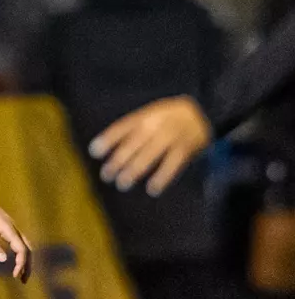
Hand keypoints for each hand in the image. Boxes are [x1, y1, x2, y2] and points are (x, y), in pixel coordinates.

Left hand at [0, 202, 31, 282]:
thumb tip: (3, 260)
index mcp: (9, 231)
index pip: (21, 250)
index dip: (20, 264)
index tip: (15, 275)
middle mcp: (15, 230)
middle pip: (28, 250)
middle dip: (28, 265)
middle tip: (23, 280)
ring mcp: (13, 228)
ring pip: (26, 246)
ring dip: (26, 260)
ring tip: (22, 274)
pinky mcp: (10, 228)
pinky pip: (21, 243)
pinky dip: (22, 253)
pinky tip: (17, 260)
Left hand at [88, 96, 211, 196]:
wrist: (204, 110)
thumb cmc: (168, 117)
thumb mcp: (149, 114)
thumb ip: (130, 129)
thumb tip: (103, 147)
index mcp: (145, 116)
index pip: (122, 127)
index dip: (108, 139)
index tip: (94, 152)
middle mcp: (156, 125)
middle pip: (134, 144)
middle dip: (118, 160)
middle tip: (106, 175)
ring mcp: (171, 136)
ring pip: (150, 155)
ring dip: (135, 170)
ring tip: (122, 183)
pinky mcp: (185, 148)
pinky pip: (172, 164)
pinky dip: (163, 177)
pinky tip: (152, 189)